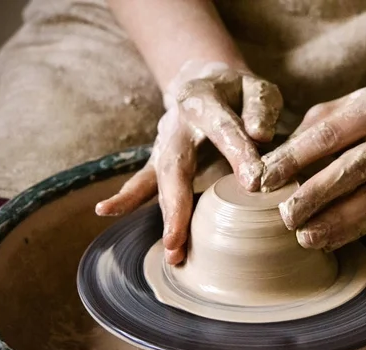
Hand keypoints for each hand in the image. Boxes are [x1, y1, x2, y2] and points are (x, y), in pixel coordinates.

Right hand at [96, 61, 282, 263]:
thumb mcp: (257, 89)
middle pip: (175, 164)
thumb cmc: (237, 93)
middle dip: (178, 202)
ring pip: (159, 181)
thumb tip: (260, 136)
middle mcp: (176, 124)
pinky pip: (143, 180)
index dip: (238, 153)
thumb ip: (260, 107)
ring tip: (172, 250)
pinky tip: (106, 210)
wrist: (204, 82)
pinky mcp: (160, 159)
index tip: (254, 182)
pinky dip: (127, 197)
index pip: (222, 128)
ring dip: (166, 217)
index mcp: (204, 101)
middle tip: (183, 236)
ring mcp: (164, 143)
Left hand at [261, 86, 365, 251]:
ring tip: (304, 236)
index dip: (295, 158)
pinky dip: (352, 230)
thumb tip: (268, 167)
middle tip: (286, 215)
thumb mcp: (340, 110)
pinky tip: (328, 240)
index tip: (266, 179)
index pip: (330, 134)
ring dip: (335, 221)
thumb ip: (307, 134)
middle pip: (355, 168)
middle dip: (316, 194)